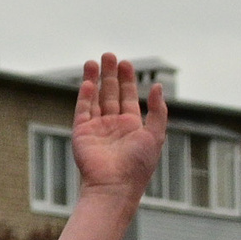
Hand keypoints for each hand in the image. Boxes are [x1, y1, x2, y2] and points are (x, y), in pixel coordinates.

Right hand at [69, 54, 164, 195]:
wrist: (115, 184)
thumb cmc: (138, 164)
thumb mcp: (155, 134)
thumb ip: (158, 110)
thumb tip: (158, 86)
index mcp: (131, 125)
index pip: (128, 96)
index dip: (127, 79)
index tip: (125, 62)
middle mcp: (113, 124)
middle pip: (110, 93)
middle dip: (110, 74)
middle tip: (108, 55)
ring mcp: (96, 128)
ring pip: (95, 98)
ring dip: (94, 80)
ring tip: (93, 62)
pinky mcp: (82, 133)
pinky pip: (83, 110)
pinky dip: (85, 96)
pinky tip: (88, 82)